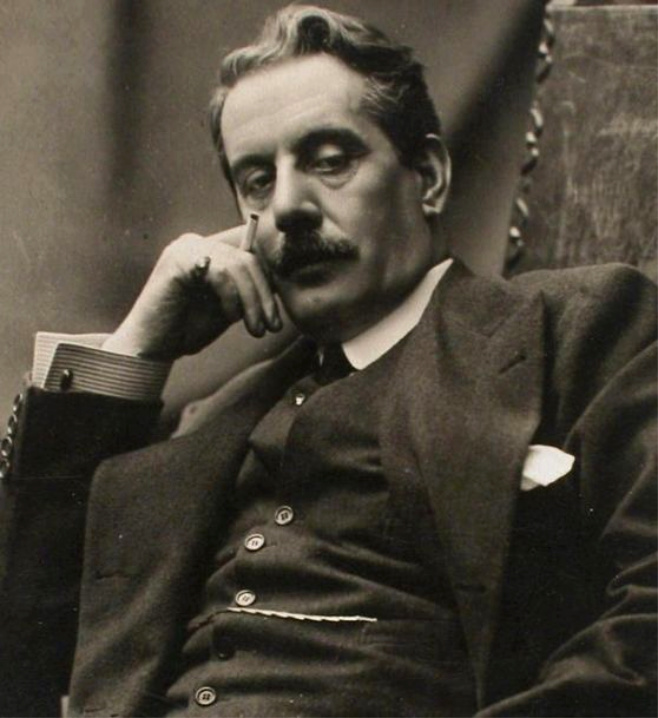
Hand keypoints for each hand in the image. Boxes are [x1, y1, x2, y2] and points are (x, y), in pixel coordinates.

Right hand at [103, 224, 281, 360]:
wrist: (150, 347)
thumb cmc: (186, 330)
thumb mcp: (227, 308)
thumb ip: (246, 293)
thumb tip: (278, 287)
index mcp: (208, 252)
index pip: (250, 259)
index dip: (268, 289)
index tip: (275, 321)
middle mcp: (197, 244)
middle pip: (248, 260)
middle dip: (264, 297)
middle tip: (271, 327)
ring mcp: (186, 248)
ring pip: (238, 266)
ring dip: (253, 302)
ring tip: (255, 329)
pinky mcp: (178, 260)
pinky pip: (221, 273)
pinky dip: (232, 298)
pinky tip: (230, 317)